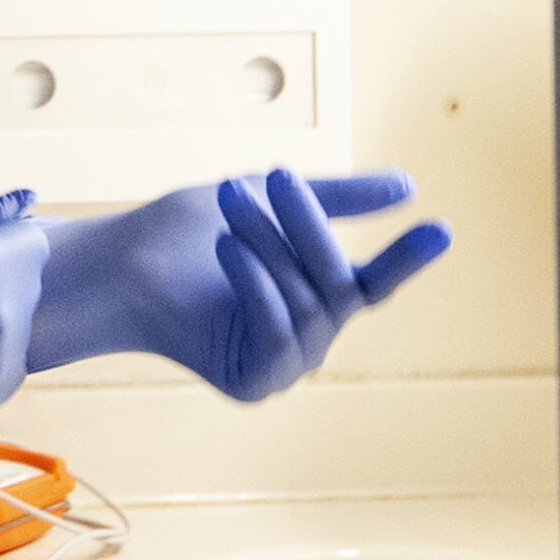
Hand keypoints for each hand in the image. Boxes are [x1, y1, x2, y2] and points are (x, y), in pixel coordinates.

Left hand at [27, 170, 450, 401]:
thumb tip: (409, 185)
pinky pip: (276, 331)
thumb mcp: (264, 199)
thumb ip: (334, 197)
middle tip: (276, 177)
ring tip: (230, 204)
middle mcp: (310, 336)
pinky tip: (229, 253)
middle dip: (306, 225)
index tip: (443, 228)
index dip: (407, 256)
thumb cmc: (183, 234)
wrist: (116, 264)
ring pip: (307, 301)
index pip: (374, 279)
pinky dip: (255, 286)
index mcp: (317, 297)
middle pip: (337, 281)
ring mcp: (284, 364)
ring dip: (267, 245)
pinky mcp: (254, 383)